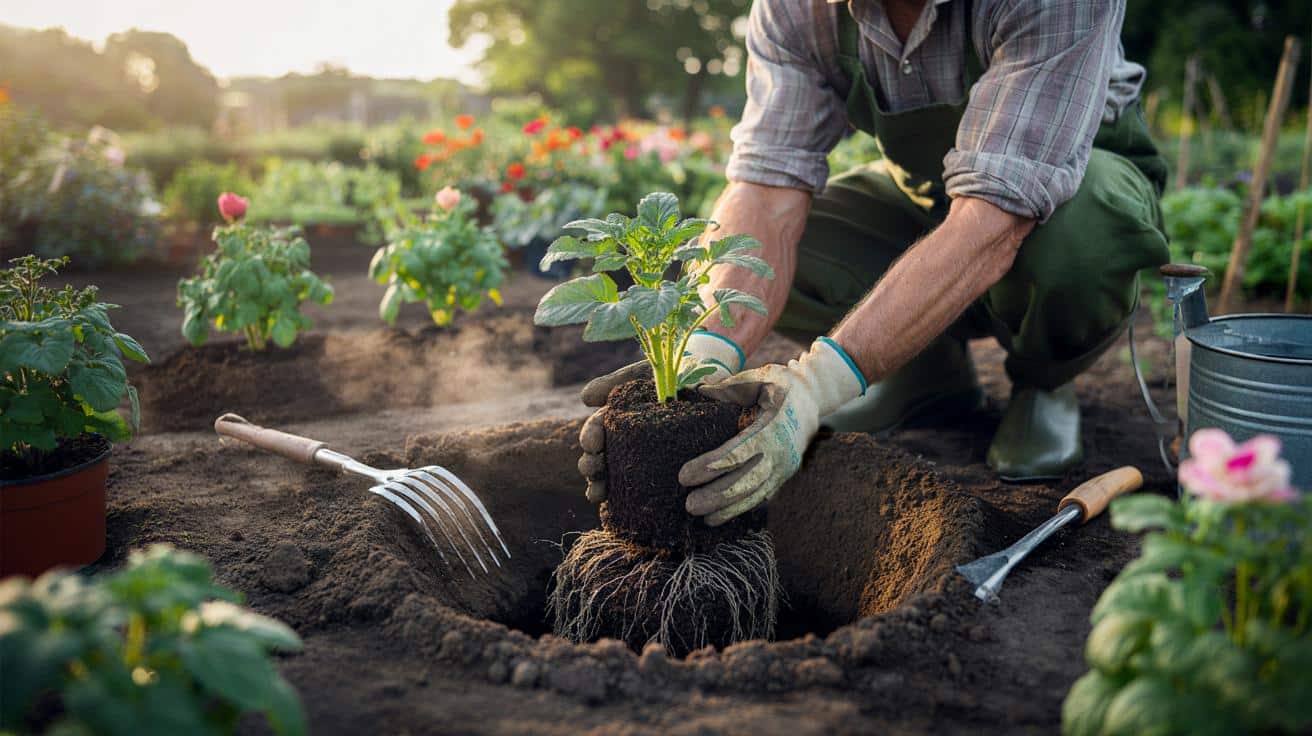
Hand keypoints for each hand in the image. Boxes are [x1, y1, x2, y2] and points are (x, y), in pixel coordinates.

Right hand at [577, 331, 745, 502]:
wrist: (716, 377)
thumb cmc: (678, 371)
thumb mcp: (648, 372)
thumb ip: (618, 381)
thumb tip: (584, 398)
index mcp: (622, 416)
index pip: (598, 428)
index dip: (590, 436)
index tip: (591, 444)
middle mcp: (629, 438)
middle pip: (601, 455)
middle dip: (591, 465)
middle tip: (592, 469)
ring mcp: (647, 455)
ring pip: (615, 474)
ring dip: (599, 485)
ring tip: (596, 493)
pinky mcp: (669, 468)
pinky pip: (645, 486)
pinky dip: (626, 497)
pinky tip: (614, 506)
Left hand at [679, 338, 866, 524]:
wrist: (815, 399)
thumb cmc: (782, 386)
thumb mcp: (759, 377)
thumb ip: (728, 386)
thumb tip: (698, 390)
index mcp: (771, 427)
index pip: (737, 452)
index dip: (710, 466)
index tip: (685, 476)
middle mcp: (780, 453)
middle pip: (746, 481)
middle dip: (717, 496)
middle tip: (689, 504)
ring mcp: (784, 467)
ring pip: (755, 494)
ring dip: (729, 509)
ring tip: (704, 519)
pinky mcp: (784, 475)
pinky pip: (763, 496)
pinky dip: (743, 508)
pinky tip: (722, 516)